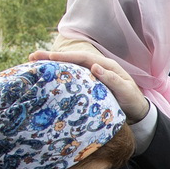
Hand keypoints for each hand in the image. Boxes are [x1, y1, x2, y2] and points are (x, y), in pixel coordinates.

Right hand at [31, 50, 148, 122]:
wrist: (137, 111)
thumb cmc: (132, 100)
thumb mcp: (125, 90)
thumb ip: (112, 79)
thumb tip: (94, 66)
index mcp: (106, 65)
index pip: (83, 58)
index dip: (66, 57)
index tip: (50, 57)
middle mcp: (97, 67)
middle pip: (72, 59)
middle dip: (52, 57)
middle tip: (32, 57)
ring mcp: (91, 75)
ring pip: (70, 67)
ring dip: (53, 65)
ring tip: (33, 64)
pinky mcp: (88, 84)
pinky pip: (72, 77)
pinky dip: (59, 75)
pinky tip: (47, 77)